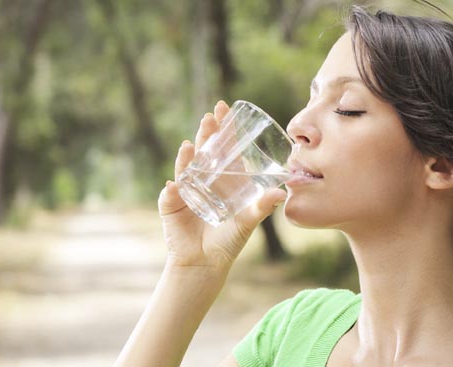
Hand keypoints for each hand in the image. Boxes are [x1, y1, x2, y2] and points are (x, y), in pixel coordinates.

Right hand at [157, 101, 286, 269]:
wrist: (206, 263)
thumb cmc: (228, 240)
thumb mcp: (248, 220)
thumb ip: (262, 206)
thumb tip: (281, 192)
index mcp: (222, 179)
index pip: (223, 147)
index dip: (223, 128)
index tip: (224, 108)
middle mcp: (203, 180)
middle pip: (204, 150)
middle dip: (206, 133)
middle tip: (210, 117)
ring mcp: (185, 190)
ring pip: (186, 166)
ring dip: (188, 155)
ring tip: (193, 143)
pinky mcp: (171, 205)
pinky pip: (172, 194)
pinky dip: (174, 189)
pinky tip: (176, 184)